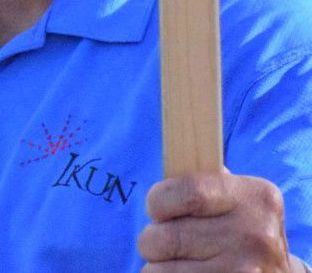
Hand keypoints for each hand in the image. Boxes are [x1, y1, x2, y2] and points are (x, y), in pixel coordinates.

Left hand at [138, 171, 299, 270]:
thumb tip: (173, 148)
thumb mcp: (233, 199)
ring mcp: (245, 269)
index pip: (188, 191)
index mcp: (255, 197)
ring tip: (180, 259)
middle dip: (152, 239)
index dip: (158, 201)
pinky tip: (186, 272)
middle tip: (166, 240)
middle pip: (164, 236)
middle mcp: (256, 233)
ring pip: (161, 268)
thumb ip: (202, 180)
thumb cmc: (237, 229)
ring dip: (158, 265)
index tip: (157, 208)